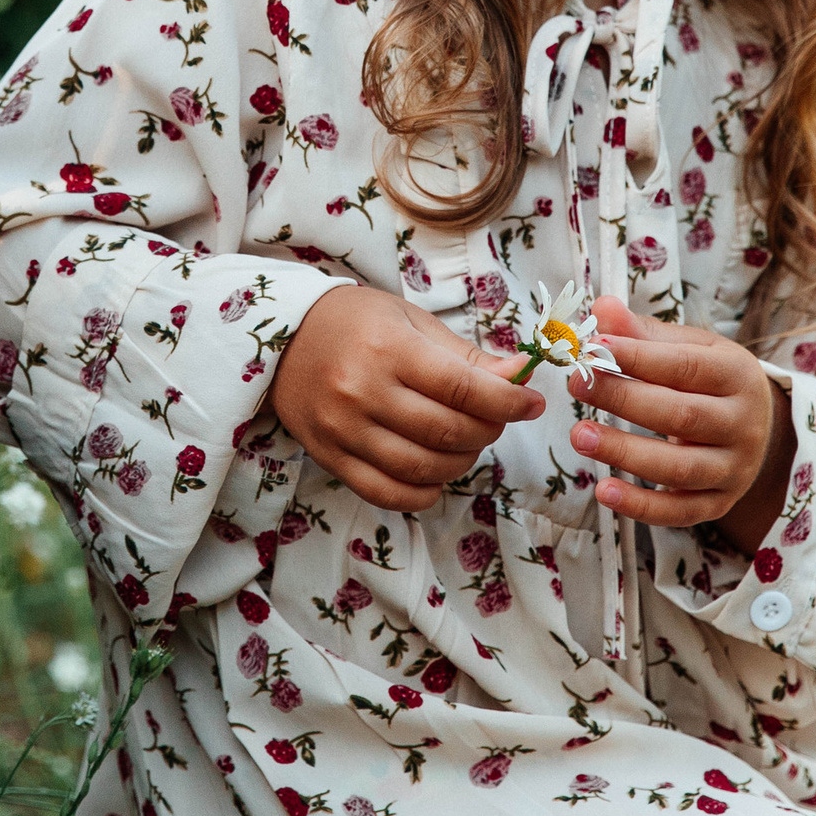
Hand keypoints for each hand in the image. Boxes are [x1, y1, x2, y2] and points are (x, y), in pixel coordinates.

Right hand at [273, 283, 545, 511]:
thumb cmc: (356, 321)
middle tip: (498, 418)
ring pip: (422, 468)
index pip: (463, 388)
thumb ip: (465, 356)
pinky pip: (387, 493)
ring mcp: (344, 430)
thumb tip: (519, 379)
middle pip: (447, 432)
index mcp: (389, 348)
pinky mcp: (330, 458)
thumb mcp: (411, 322)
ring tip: (467, 442)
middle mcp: (364, 392)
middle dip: (488, 430)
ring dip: (461, 462)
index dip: (508, 402)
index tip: (532, 404)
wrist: (284, 336)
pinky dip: (423, 492)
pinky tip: (437, 474)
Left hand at [573, 296, 791, 548]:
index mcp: (737, 374)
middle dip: (624, 400)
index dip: (638, 357)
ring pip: (679, 468)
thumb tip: (601, 308)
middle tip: (577, 384)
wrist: (758, 428)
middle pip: (681, 416)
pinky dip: (641, 506)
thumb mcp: (691, 347)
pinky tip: (603, 491)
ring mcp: (734, 469)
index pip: (685, 366)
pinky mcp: (719, 503)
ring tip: (579, 436)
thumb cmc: (712, 380)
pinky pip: (679, 511)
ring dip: (625, 453)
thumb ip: (644, 333)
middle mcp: (742, 424)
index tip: (594, 346)